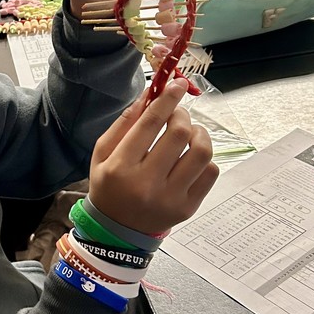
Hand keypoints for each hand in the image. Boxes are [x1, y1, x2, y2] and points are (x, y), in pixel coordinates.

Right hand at [88, 78, 217, 234]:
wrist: (118, 229)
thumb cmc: (109, 185)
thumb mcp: (103, 153)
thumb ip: (125, 123)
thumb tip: (150, 94)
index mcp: (120, 168)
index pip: (150, 123)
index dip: (167, 99)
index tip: (176, 84)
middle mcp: (147, 184)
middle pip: (179, 134)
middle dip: (181, 115)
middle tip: (177, 114)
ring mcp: (171, 198)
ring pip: (201, 152)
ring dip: (199, 133)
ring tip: (189, 133)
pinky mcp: (188, 208)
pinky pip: (210, 172)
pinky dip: (204, 157)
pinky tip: (191, 157)